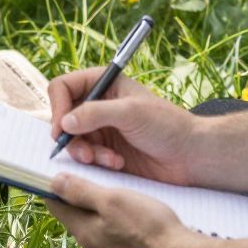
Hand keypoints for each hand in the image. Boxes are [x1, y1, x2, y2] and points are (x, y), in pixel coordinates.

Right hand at [47, 64, 196, 182]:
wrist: (189, 155)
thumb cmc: (167, 125)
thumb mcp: (130, 113)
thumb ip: (94, 114)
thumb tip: (64, 123)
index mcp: (103, 84)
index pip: (62, 88)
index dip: (58, 107)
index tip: (63, 128)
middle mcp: (97, 105)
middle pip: (62, 118)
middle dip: (71, 138)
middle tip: (84, 154)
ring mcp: (100, 129)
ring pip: (72, 141)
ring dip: (85, 153)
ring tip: (108, 160)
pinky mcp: (105, 152)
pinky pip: (85, 158)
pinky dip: (96, 163)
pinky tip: (117, 164)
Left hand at [48, 167, 188, 247]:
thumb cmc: (148, 227)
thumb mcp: (113, 200)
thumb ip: (82, 192)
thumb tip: (54, 183)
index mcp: (84, 230)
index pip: (56, 204)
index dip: (54, 184)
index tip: (59, 168)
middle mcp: (90, 245)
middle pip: (74, 213)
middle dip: (77, 193)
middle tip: (89, 173)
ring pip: (93, 222)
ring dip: (98, 206)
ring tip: (112, 188)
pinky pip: (110, 232)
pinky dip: (113, 218)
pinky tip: (128, 210)